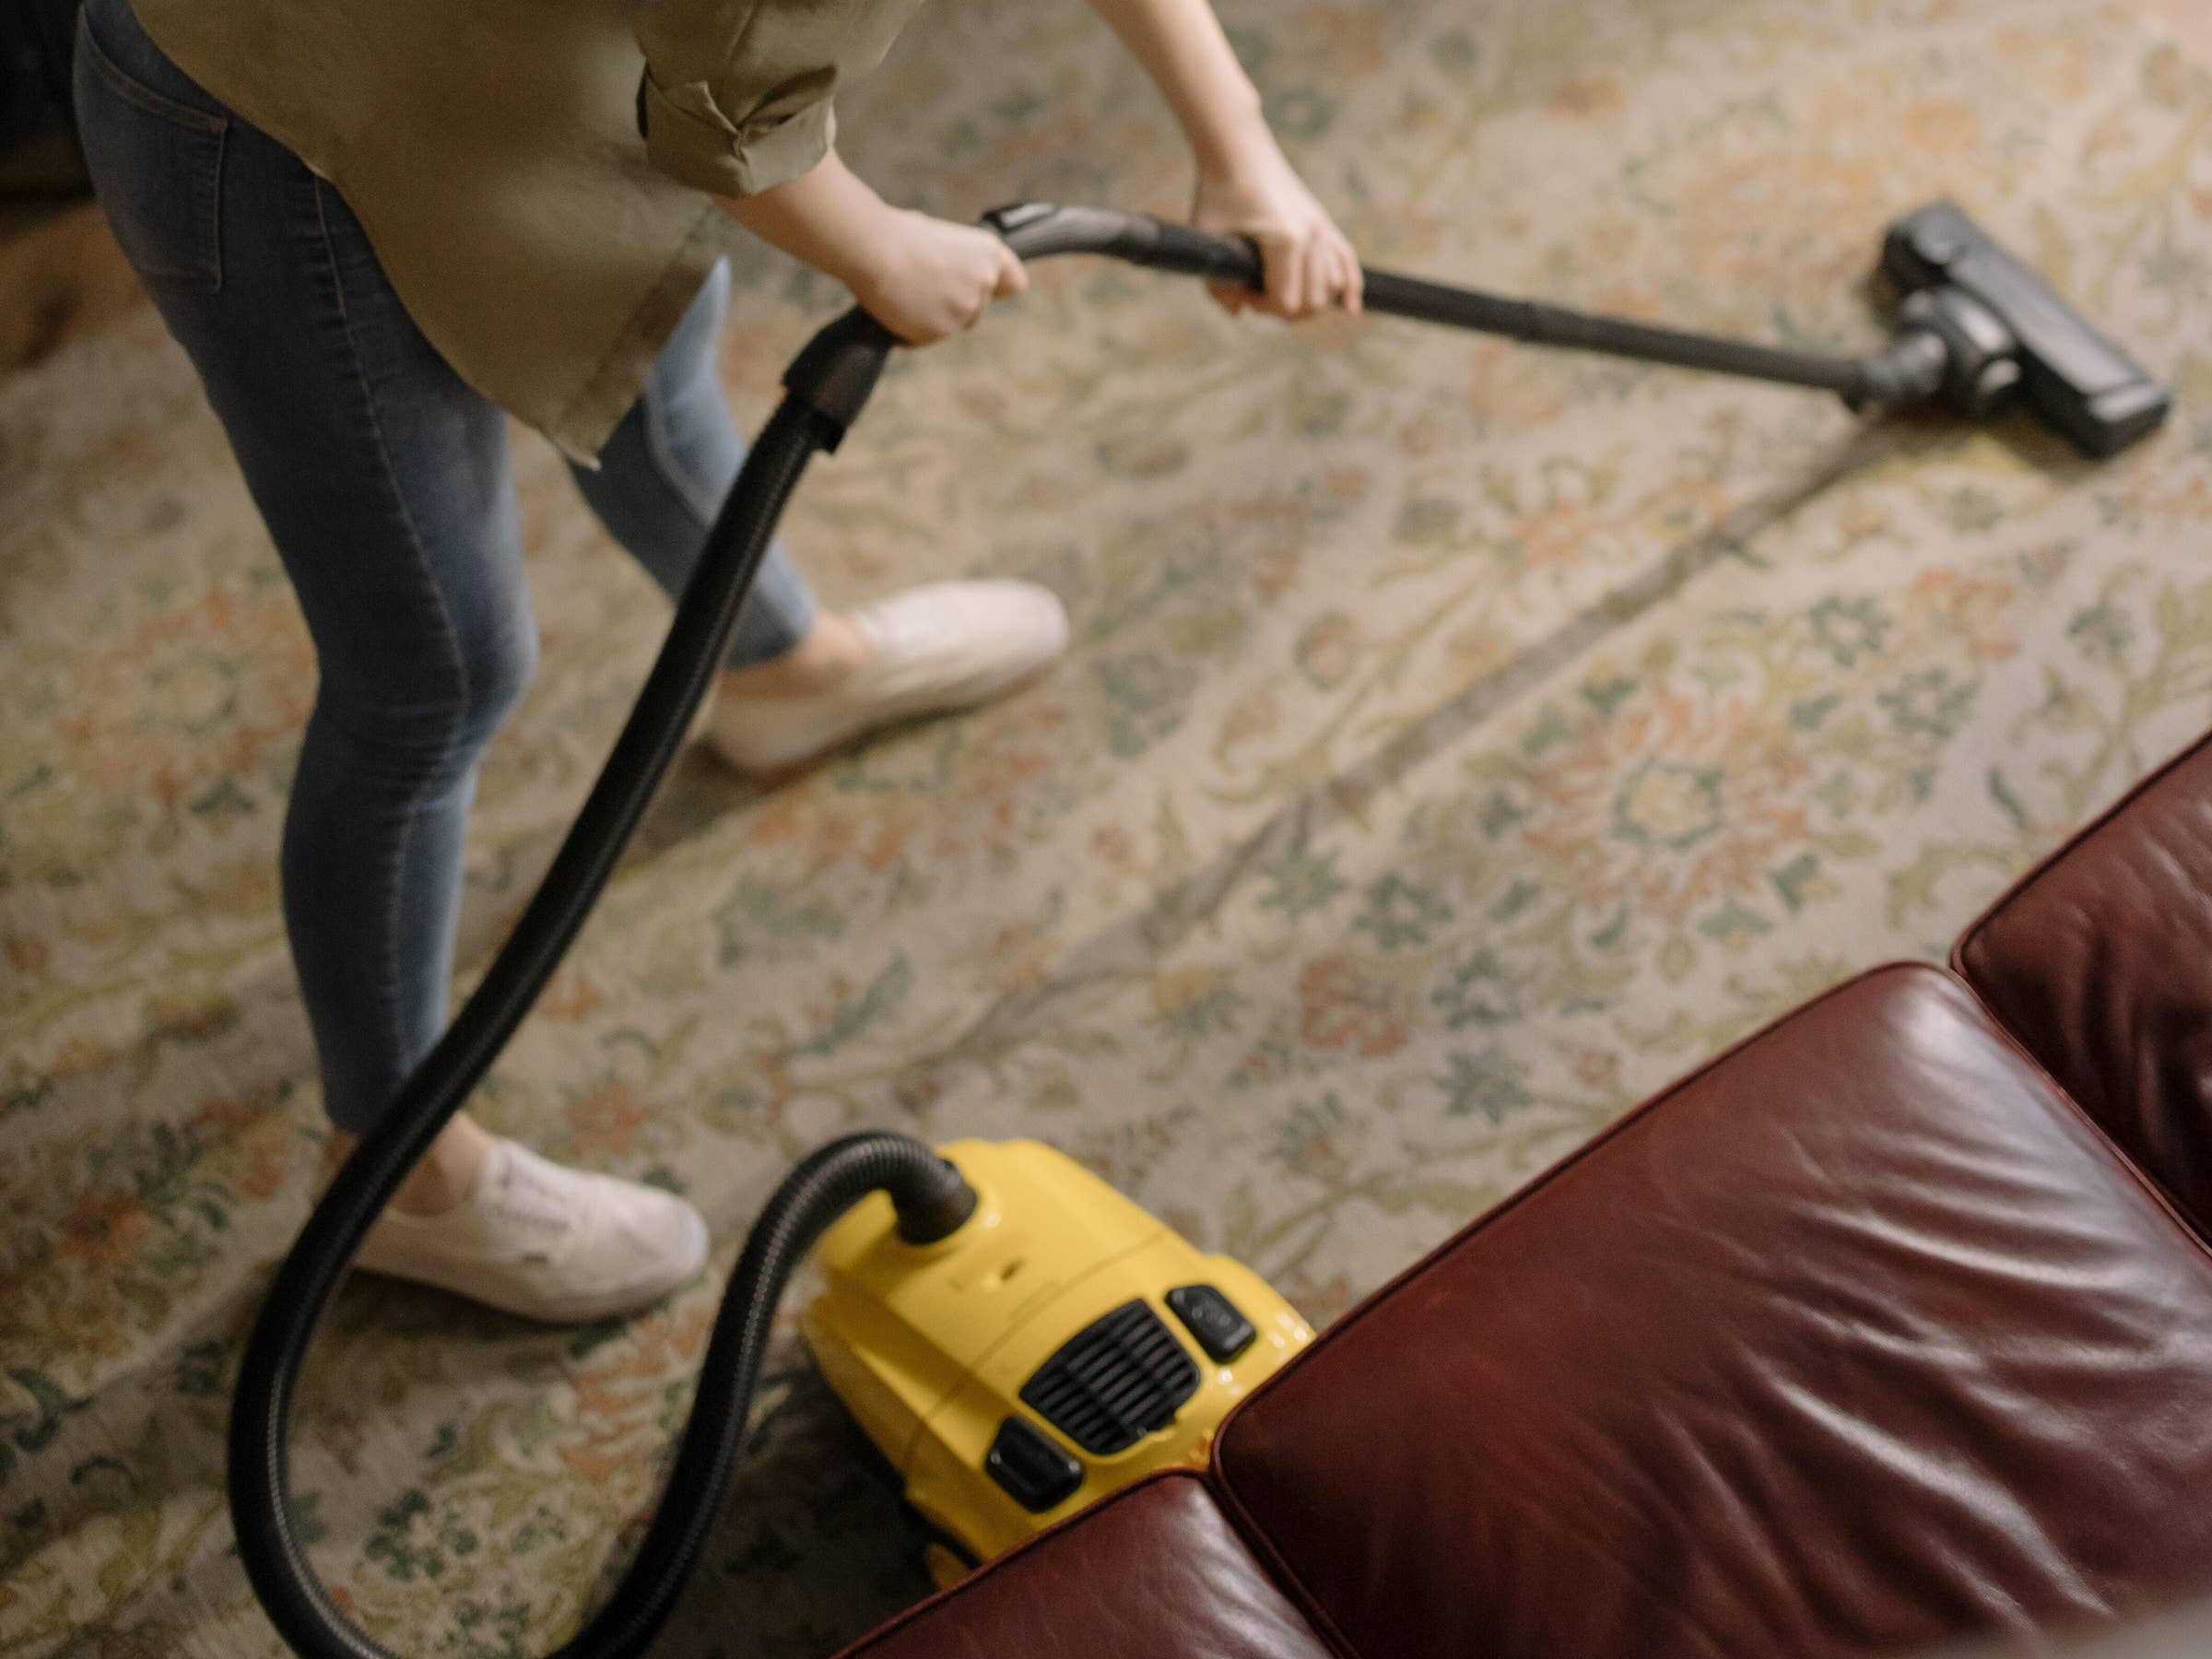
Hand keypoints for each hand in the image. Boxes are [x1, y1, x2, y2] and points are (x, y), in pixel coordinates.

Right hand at [847, 208, 1028, 344]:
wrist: (874, 250)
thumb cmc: (897, 234)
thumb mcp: (938, 236)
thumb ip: (956, 260)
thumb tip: (946, 276)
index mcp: (988, 253)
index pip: (1014, 281)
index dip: (998, 286)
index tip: (984, 288)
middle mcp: (984, 283)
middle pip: (976, 308)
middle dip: (953, 303)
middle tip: (921, 285)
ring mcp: (965, 311)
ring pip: (952, 325)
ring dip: (930, 317)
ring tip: (903, 293)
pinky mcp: (941, 332)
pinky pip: (925, 338)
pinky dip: (908, 330)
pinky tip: (894, 308)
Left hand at [1189, 136, 1361, 320]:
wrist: (1237, 151)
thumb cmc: (1218, 194)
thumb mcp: (1208, 240)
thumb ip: (1217, 284)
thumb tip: (1237, 313)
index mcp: (1285, 240)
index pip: (1286, 303)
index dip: (1262, 307)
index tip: (1241, 292)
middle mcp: (1311, 235)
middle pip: (1313, 301)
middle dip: (1285, 310)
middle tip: (1256, 293)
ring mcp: (1322, 228)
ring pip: (1332, 286)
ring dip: (1309, 299)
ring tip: (1282, 291)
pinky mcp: (1324, 222)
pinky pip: (1346, 261)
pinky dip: (1350, 286)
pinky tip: (1350, 308)